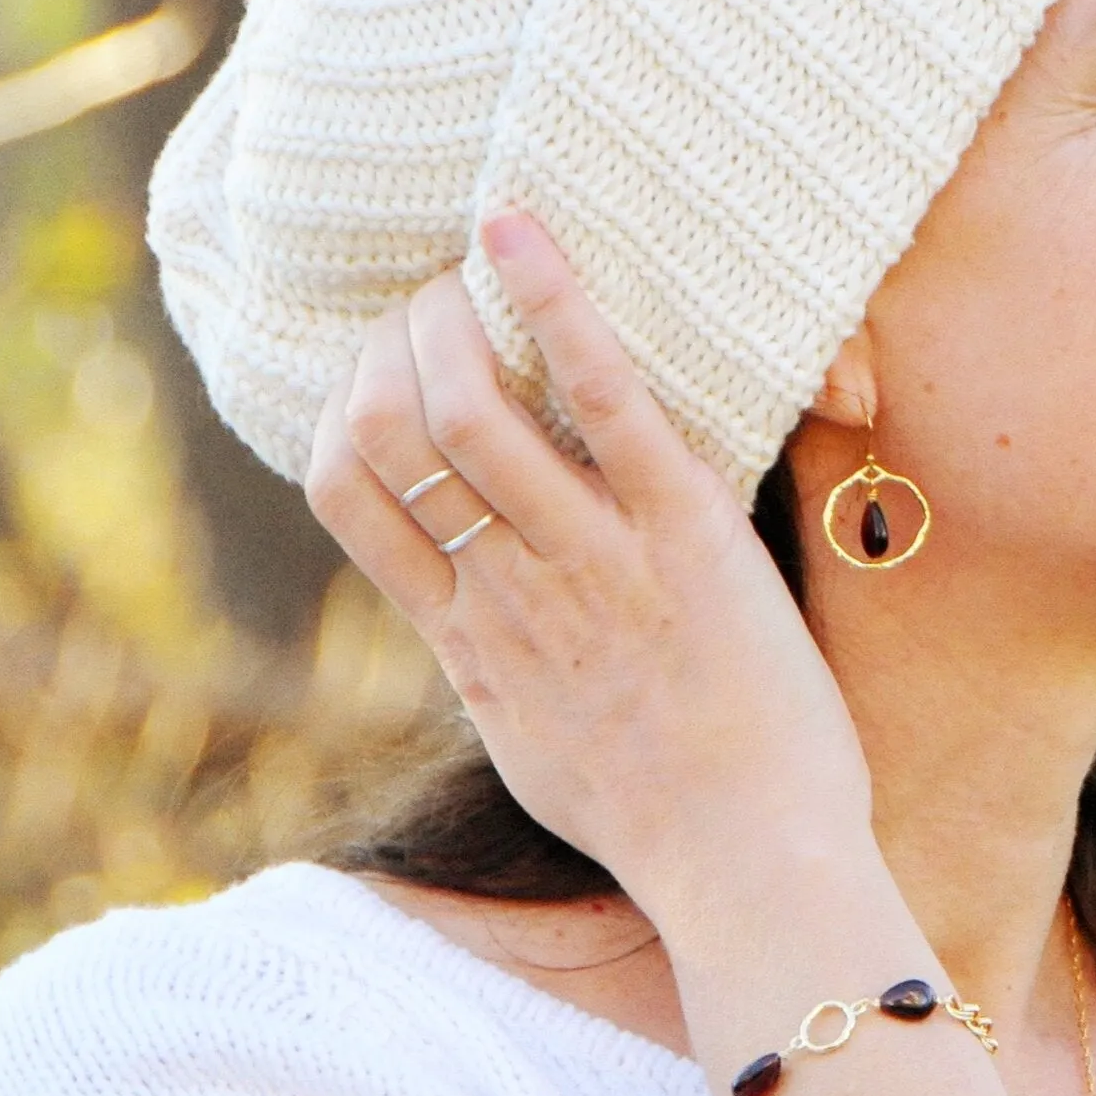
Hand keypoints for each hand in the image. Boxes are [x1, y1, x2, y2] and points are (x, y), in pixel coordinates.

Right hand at [304, 209, 873, 932]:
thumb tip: (468, 618)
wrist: (750, 867)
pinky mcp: (682, 528)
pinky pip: (599, 394)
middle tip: (436, 297)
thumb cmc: (657, 819)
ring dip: (453, 311)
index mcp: (463, 637)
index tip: (383, 369)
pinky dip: (552, 299)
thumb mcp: (530, 745)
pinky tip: (516, 228)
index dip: (344, 407)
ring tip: (472, 263)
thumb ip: (490, 669)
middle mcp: (505, 586)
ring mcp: (589, 554)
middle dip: (396, 340)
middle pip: (391, 427)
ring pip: (467, 404)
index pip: (345, 490)